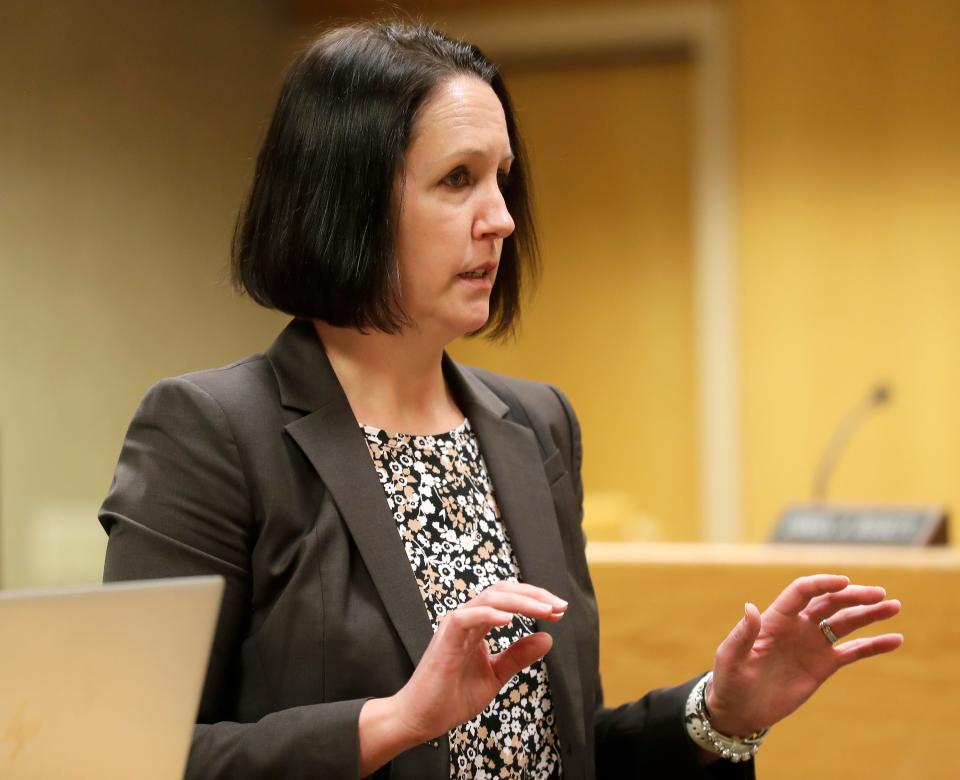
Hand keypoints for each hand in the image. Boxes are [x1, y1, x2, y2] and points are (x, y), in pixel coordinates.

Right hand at [392, 580, 566, 740]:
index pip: (508, 599)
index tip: (560, 611)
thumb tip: (547, 639)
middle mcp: (467, 618)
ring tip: (544, 611)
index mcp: (477, 624)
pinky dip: (489, 615)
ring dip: (520, 602)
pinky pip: (467, 618)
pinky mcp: (445, 639)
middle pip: (502, 591)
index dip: (535, 600)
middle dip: (534, 595)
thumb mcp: (495, 675)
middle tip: (559, 606)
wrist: (421, 718)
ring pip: (489, 598)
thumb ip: (518, 656)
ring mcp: (455, 626)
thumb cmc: (452, 696)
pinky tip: (510, 620)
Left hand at [706, 574, 902, 735]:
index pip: (802, 592)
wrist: (740, 709)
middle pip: (829, 603)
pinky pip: (853, 651)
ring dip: (869, 613)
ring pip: (845, 622)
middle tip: (880, 594)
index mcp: (775, 619)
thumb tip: (750, 607)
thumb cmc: (729, 680)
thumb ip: (743, 635)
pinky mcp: (824, 665)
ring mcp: (812, 644)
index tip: (845, 582)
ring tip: (894, 606)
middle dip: (854, 596)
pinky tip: (895, 639)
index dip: (823, 584)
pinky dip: (874, 645)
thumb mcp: (731, 659)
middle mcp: (797, 626)